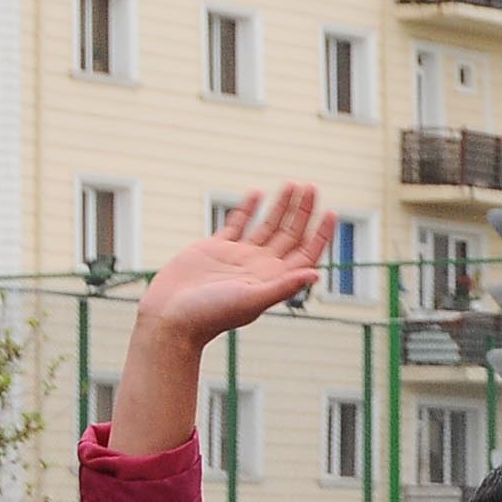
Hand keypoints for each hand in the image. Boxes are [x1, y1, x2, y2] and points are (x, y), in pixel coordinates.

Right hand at [130, 183, 338, 350]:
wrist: (170, 318)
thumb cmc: (211, 316)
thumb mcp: (251, 300)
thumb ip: (283, 286)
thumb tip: (316, 274)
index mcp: (274, 279)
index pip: (306, 252)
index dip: (321, 233)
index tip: (331, 212)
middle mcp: (260, 267)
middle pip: (290, 234)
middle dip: (302, 211)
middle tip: (311, 186)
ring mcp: (238, 257)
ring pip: (267, 225)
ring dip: (280, 206)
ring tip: (292, 184)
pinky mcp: (214, 249)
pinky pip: (236, 224)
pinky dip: (247, 209)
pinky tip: (257, 193)